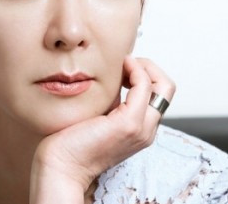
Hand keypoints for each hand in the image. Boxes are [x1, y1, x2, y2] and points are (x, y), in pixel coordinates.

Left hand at [29, 56, 175, 203]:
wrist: (61, 164)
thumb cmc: (72, 141)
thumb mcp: (101, 113)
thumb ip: (115, 98)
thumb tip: (117, 73)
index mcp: (141, 129)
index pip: (159, 93)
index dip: (144, 74)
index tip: (122, 67)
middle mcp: (147, 130)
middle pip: (167, 87)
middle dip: (148, 67)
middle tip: (125, 62)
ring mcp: (141, 128)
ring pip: (163, 85)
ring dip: (142, 66)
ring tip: (122, 64)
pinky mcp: (129, 124)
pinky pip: (144, 86)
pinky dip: (135, 70)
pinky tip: (119, 66)